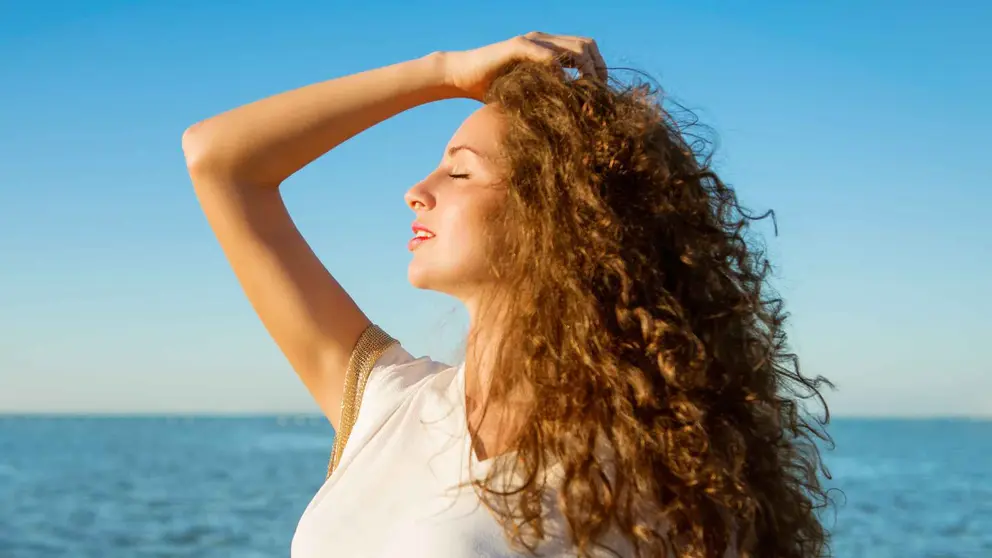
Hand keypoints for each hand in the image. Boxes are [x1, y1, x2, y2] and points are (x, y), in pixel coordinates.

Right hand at [442, 32, 606, 99]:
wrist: (463, 76)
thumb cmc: (493, 88)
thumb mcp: (528, 92)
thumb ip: (548, 95)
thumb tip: (573, 117)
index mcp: (549, 48)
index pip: (586, 49)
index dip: (598, 68)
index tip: (601, 92)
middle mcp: (544, 40)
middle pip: (586, 45)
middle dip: (597, 69)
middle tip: (598, 93)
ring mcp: (532, 41)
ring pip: (572, 47)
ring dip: (584, 69)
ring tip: (585, 91)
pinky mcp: (517, 47)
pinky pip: (547, 55)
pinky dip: (559, 70)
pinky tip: (563, 87)